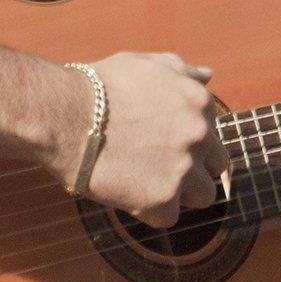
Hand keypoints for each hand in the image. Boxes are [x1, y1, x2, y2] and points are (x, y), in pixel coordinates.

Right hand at [60, 52, 223, 227]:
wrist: (63, 115)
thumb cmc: (100, 86)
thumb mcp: (147, 64)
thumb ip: (183, 70)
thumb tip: (209, 74)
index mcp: (200, 103)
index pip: (212, 133)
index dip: (189, 141)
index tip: (163, 141)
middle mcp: (199, 136)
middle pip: (217, 166)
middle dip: (195, 168)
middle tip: (159, 166)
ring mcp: (183, 169)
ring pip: (203, 196)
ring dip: (180, 193)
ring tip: (147, 183)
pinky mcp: (162, 199)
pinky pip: (169, 217)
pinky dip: (150, 211)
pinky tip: (128, 194)